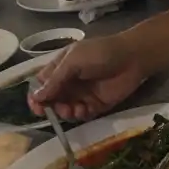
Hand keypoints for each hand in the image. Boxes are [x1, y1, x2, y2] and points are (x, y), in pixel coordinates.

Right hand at [27, 35, 146, 120]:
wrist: (133, 57)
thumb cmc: (101, 53)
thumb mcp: (74, 61)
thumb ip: (55, 79)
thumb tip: (36, 97)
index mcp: (61, 68)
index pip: (41, 85)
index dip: (37, 97)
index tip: (38, 108)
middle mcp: (70, 82)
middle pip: (52, 101)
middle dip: (53, 108)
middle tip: (62, 108)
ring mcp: (83, 94)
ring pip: (66, 109)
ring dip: (67, 113)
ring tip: (75, 110)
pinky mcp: (97, 104)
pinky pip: (83, 114)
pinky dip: (81, 115)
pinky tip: (85, 110)